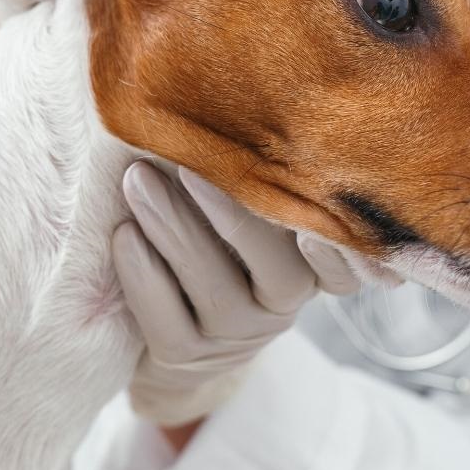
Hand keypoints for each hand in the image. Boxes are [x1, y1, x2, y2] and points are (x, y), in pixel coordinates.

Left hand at [112, 161, 358, 427]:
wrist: (167, 318)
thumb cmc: (210, 236)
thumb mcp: (242, 213)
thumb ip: (253, 183)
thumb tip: (238, 113)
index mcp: (307, 268)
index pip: (345, 272)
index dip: (337, 252)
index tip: (313, 222)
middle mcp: (282, 306)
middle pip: (281, 272)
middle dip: (233, 216)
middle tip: (188, 166)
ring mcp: (235, 337)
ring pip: (217, 291)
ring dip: (175, 230)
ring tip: (138, 180)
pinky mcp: (185, 356)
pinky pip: (167, 320)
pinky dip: (144, 273)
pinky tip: (124, 233)